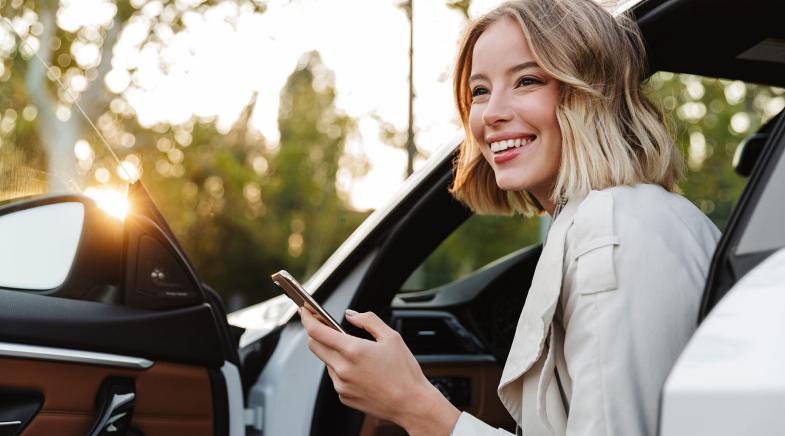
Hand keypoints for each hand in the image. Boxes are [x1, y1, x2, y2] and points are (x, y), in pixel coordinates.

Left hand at [300, 307, 459, 434]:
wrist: (411, 404)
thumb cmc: (404, 372)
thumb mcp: (391, 337)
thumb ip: (368, 320)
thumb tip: (351, 315)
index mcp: (353, 350)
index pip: (317, 331)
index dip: (308, 318)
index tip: (306, 310)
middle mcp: (342, 369)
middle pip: (314, 345)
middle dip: (316, 333)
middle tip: (327, 326)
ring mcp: (341, 385)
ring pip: (326, 361)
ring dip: (332, 352)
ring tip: (356, 353)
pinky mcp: (344, 396)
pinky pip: (335, 377)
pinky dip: (341, 369)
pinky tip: (361, 370)